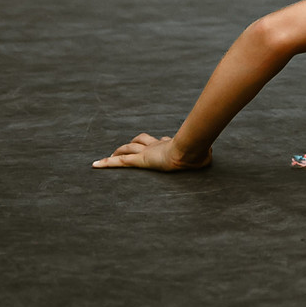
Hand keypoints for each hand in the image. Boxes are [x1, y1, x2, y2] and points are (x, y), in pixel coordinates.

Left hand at [93, 132, 209, 171]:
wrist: (188, 149)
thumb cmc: (196, 152)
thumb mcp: (202, 155)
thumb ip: (203, 155)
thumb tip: (210, 154)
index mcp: (168, 144)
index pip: (158, 141)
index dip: (156, 142)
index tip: (156, 143)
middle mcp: (155, 145)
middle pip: (140, 141)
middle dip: (132, 144)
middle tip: (126, 147)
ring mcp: (145, 152)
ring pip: (127, 149)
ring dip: (118, 152)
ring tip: (110, 156)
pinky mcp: (138, 160)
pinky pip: (119, 162)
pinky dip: (107, 163)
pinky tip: (95, 165)